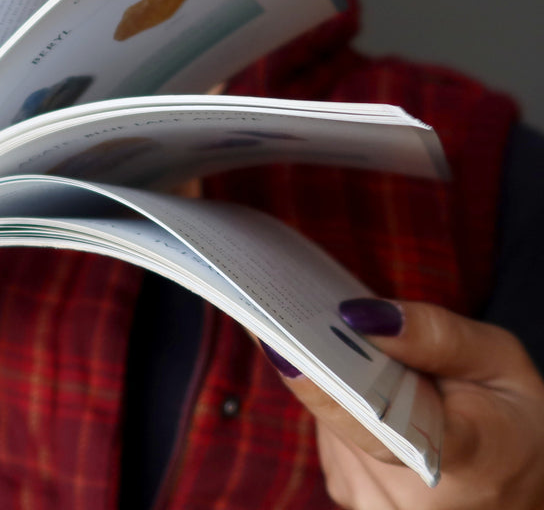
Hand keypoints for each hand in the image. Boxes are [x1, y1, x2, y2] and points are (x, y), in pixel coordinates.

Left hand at [265, 298, 543, 508]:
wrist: (517, 479)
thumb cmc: (513, 416)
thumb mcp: (499, 360)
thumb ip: (437, 336)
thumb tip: (359, 316)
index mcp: (466, 462)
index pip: (384, 432)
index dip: (329, 393)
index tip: (287, 353)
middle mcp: (413, 498)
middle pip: (342, 421)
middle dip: (321, 366)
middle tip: (293, 313)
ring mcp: (375, 503)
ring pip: (329, 425)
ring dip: (327, 383)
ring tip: (325, 339)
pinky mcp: (350, 493)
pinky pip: (328, 436)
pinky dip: (334, 404)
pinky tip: (344, 375)